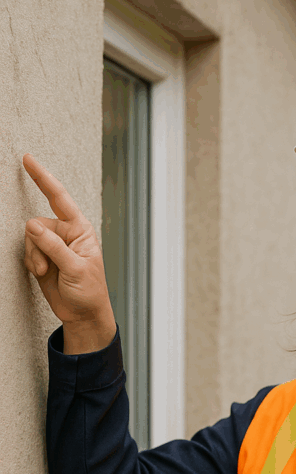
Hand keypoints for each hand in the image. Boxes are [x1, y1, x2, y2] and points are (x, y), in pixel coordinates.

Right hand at [22, 153, 115, 349]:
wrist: (83, 314)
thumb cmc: (89, 291)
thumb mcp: (75, 268)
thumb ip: (53, 246)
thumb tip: (31, 225)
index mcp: (80, 229)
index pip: (60, 198)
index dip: (43, 178)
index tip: (28, 159)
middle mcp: (65, 233)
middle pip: (38, 223)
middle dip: (37, 244)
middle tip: (45, 265)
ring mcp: (52, 245)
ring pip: (29, 237)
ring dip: (34, 256)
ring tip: (44, 271)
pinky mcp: (41, 257)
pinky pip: (27, 251)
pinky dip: (30, 262)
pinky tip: (41, 273)